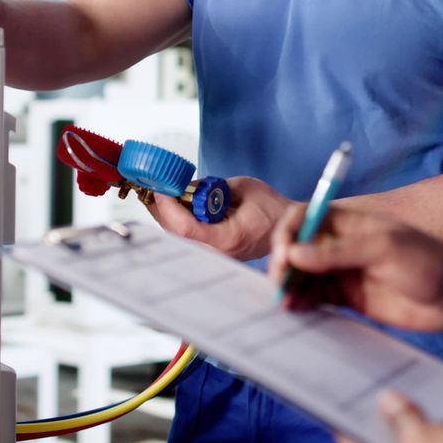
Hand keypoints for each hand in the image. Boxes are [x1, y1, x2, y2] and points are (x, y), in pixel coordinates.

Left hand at [145, 175, 292, 261]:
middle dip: (162, 210)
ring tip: (163, 193)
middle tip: (155, 187)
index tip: (162, 188)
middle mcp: (218, 252)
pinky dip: (178, 221)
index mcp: (228, 238)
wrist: (288, 228)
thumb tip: (184, 186)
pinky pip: (188, 238)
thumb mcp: (244, 187)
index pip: (185, 227)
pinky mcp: (213, 253)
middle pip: (176, 234)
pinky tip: (176, 205)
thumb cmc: (272, 208)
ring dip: (167, 216)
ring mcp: (215, 256)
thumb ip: (212, 187)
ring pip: (178, 238)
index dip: (168, 206)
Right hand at [268, 204, 442, 330]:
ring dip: (289, 285)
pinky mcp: (350, 298)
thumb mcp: (385, 250)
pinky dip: (301, 302)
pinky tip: (294, 310)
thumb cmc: (431, 262)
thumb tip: (295, 253)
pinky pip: (316, 298)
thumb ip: (339, 252)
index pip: (306, 217)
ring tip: (283, 302)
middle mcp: (343, 245)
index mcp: (351, 223)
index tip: (282, 252)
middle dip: (283, 262)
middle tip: (280, 282)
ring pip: (304, 275)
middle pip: (298, 248)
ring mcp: (345, 272)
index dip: (288, 232)